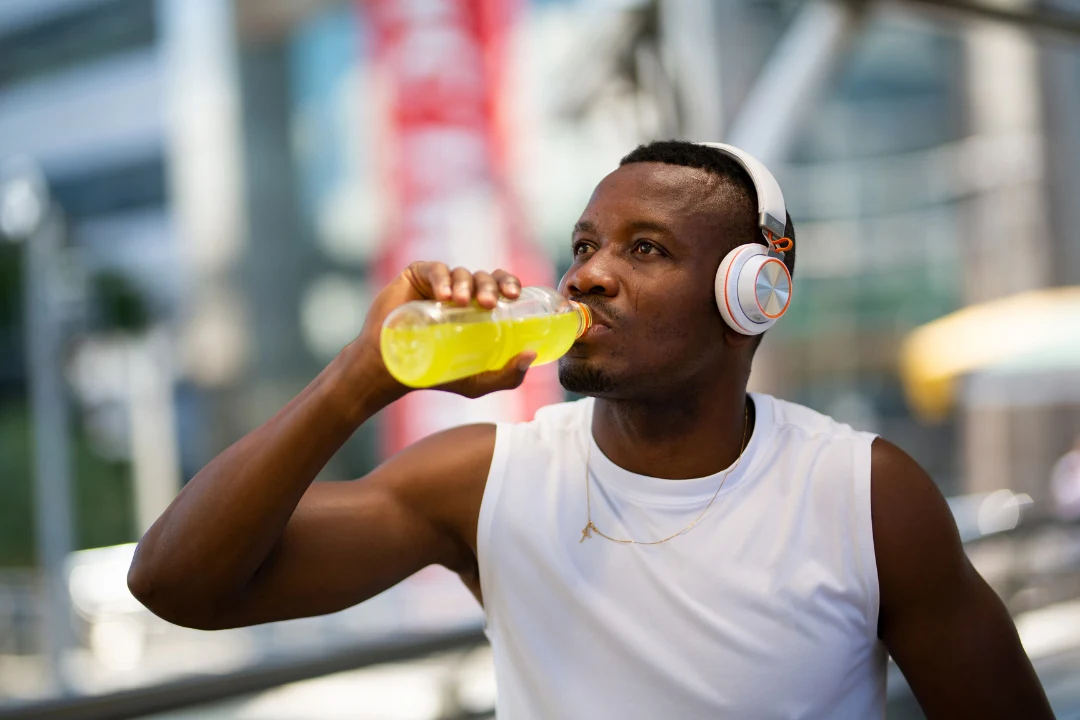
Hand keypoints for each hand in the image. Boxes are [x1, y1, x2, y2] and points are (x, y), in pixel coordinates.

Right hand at [355, 262, 535, 397]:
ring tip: (462, 302)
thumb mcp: (477, 382)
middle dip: (490, 285)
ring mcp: (438, 284)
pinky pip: (433, 269)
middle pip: (483, 277)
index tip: (515, 296)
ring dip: (466, 283)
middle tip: (489, 303)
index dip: (509, 283)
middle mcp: (462, 292)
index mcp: (479, 308)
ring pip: (460, 272)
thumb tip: (532, 356)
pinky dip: (442, 279)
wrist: (393, 371)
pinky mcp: (416, 277)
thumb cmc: (436, 374)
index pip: (500, 286)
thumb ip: (507, 377)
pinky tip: (444, 295)